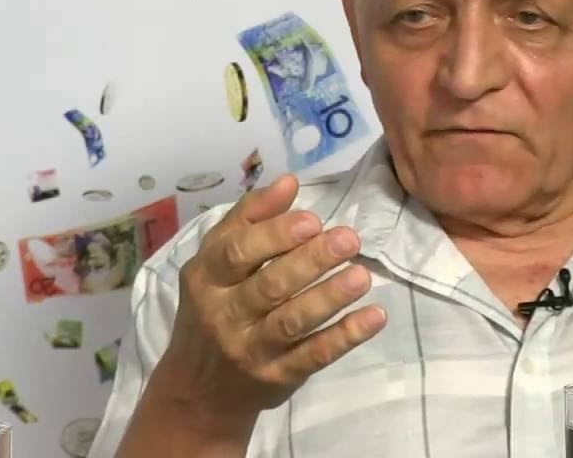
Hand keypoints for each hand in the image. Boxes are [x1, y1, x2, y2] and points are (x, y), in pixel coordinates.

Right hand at [159, 174, 387, 416]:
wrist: (198, 390)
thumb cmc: (213, 309)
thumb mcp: (214, 262)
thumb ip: (249, 218)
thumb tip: (289, 181)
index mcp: (207, 278)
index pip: (237, 253)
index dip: (275, 235)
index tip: (313, 220)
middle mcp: (224, 314)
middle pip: (270, 286)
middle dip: (311, 261)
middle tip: (349, 239)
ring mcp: (250, 349)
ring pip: (292, 322)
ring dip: (330, 297)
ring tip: (362, 276)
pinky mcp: (276, 377)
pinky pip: (313, 356)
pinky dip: (345, 336)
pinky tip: (374, 317)